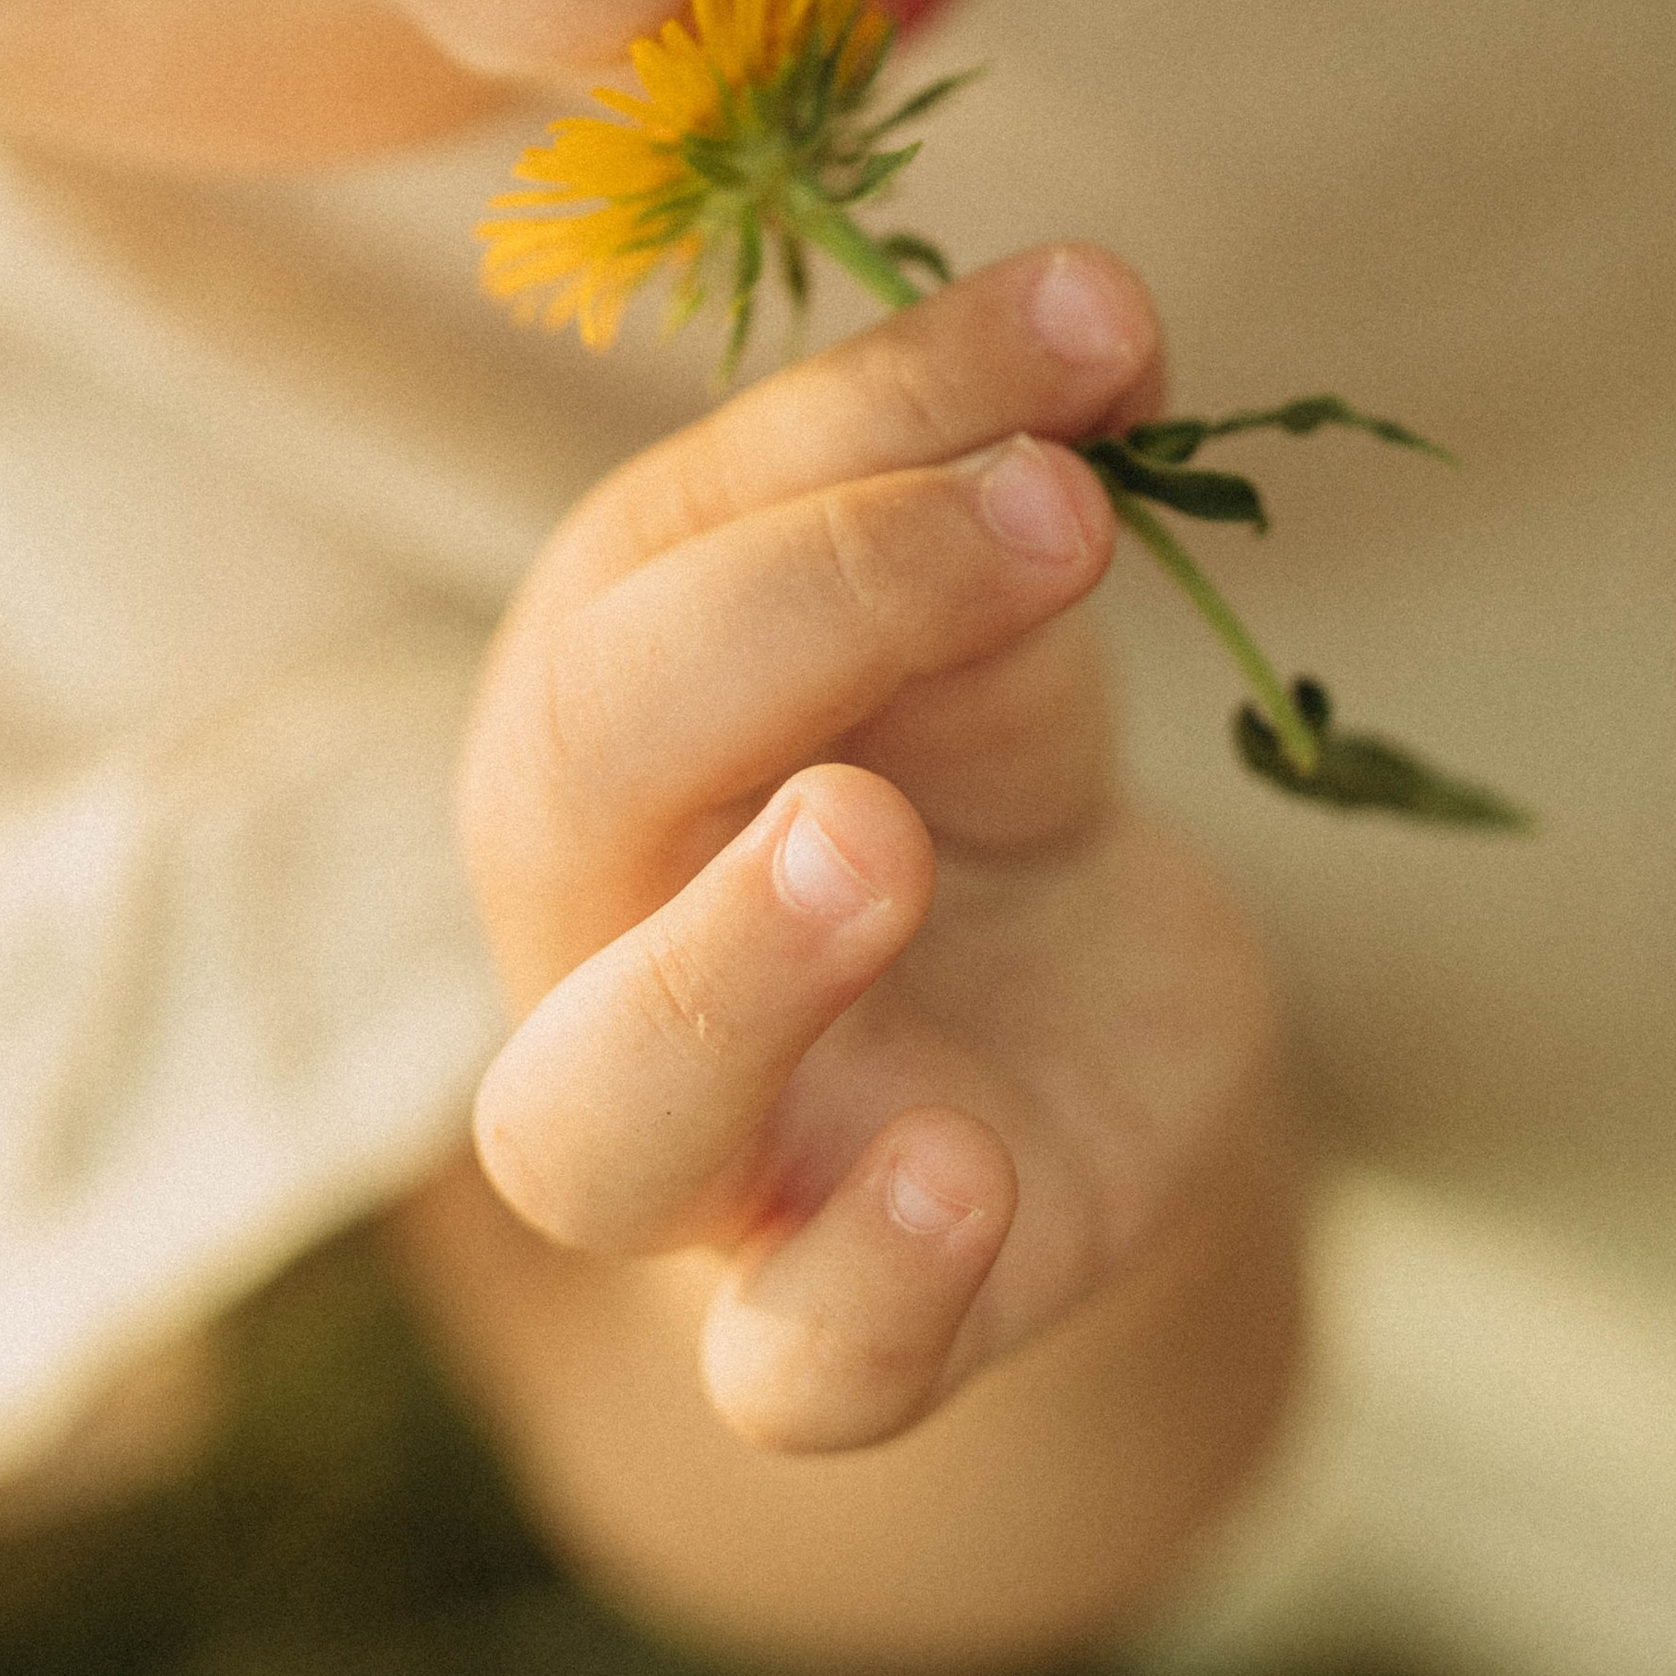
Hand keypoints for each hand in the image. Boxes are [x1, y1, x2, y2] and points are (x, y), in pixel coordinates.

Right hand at [457, 244, 1290, 1456]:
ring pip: (593, 1119)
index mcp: (602, 701)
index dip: (876, 425)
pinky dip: (858, 1288)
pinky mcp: (840, 1316)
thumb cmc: (952, 752)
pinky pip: (790, 1367)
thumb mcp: (975, 594)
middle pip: (575, 786)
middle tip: (1032, 519)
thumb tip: (1097, 309)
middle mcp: (599, 918)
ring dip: (722, 972)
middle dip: (784, 627)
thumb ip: (993, 457)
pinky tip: (968, 1169)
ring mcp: (703, 1148)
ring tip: (870, 839)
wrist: (1045, 1028)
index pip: (670, 545)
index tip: (1099, 337)